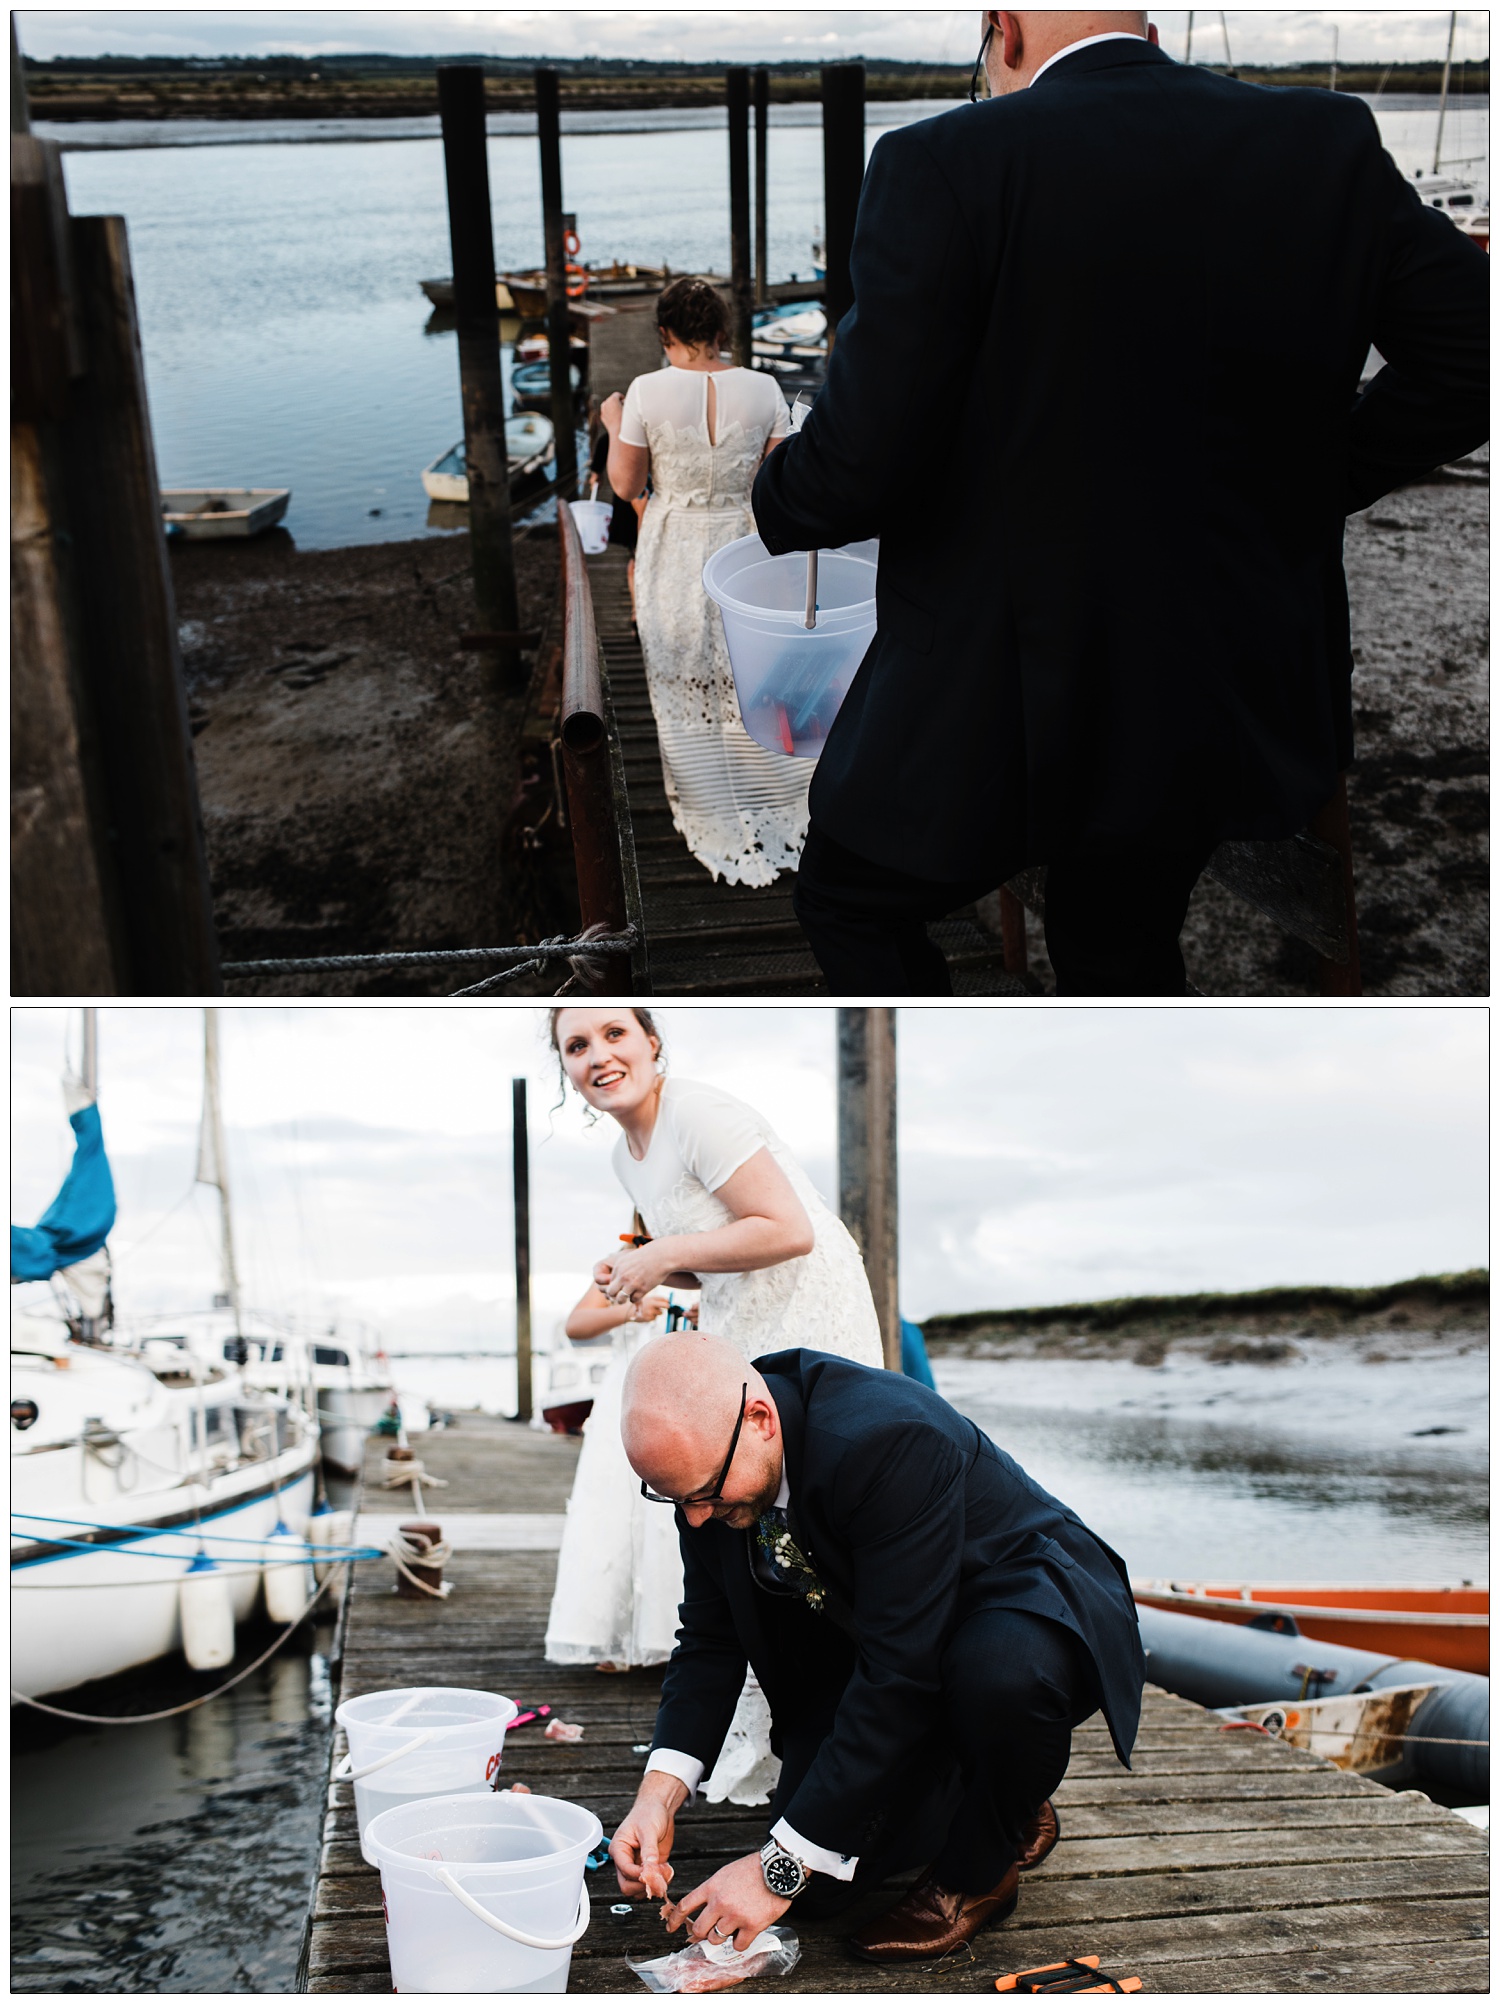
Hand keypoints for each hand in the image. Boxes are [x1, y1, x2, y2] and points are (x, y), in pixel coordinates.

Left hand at [601, 391, 624, 434]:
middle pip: (612, 399)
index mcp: (612, 399)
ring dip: (612, 406)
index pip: (617, 395)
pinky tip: (615, 418)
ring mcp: (603, 410)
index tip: (625, 402)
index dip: (622, 398)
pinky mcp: (602, 417)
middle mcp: (606, 403)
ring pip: (607, 405)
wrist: (619, 432)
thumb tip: (625, 402)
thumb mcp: (629, 408)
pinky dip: (609, 413)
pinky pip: (606, 412)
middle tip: (622, 407)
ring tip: (618, 412)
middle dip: (616, 402)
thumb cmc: (626, 420)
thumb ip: (627, 402)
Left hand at [601, 1240, 677, 1306]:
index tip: (621, 1286)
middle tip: (621, 1295)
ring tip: (629, 1296)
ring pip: (620, 1299)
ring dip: (623, 1300)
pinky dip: (635, 1298)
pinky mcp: (642, 1289)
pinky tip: (640, 1292)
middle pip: (611, 1292)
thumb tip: (615, 1280)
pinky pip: (633, 1300)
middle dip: (614, 1295)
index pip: (610, 1282)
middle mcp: (623, 1276)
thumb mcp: (629, 1259)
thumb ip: (621, 1269)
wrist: (662, 1256)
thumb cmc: (646, 1257)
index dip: (615, 1286)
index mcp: (618, 1267)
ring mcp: (632, 1283)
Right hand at [611, 1771, 684, 1896]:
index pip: (624, 1870)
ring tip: (664, 1872)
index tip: (654, 1871)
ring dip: (651, 1886)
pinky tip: (666, 1871)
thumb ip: (649, 1850)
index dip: (639, 1874)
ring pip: (637, 1889)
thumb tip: (649, 1868)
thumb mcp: (649, 1829)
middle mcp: (624, 1860)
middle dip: (643, 1884)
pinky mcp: (647, 1869)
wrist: (660, 1808)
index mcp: (618, 1849)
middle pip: (626, 1886)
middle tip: (659, 1876)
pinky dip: (658, 1883)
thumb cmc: (649, 1813)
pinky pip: (649, 1884)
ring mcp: (635, 1866)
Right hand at [636, 1291, 672, 1321]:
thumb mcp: (647, 1299)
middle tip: (668, 1306)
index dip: (667, 1300)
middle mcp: (651, 1304)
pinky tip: (647, 1315)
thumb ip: (657, 1300)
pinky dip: (652, 1317)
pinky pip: (655, 1317)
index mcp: (651, 1298)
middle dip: (667, 1306)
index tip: (668, 1302)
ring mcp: (650, 1311)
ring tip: (650, 1311)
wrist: (630, 1311)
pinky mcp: (649, 1318)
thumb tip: (668, 1301)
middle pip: (665, 1305)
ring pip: (660, 1312)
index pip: (663, 1299)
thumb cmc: (641, 1304)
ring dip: (657, 1312)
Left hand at [669, 1852, 790, 1952]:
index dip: (674, 1920)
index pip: (684, 1906)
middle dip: (700, 1934)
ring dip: (721, 1937)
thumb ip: (713, 1891)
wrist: (778, 1869)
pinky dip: (740, 1942)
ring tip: (731, 1928)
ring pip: (716, 1939)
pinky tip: (745, 1933)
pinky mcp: (751, 1926)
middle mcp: (719, 1902)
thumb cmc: (753, 1869)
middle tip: (706, 1933)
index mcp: (711, 1886)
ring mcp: (735, 1915)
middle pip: (699, 1929)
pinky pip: (738, 1945)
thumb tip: (704, 1910)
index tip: (671, 1928)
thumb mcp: (726, 1873)